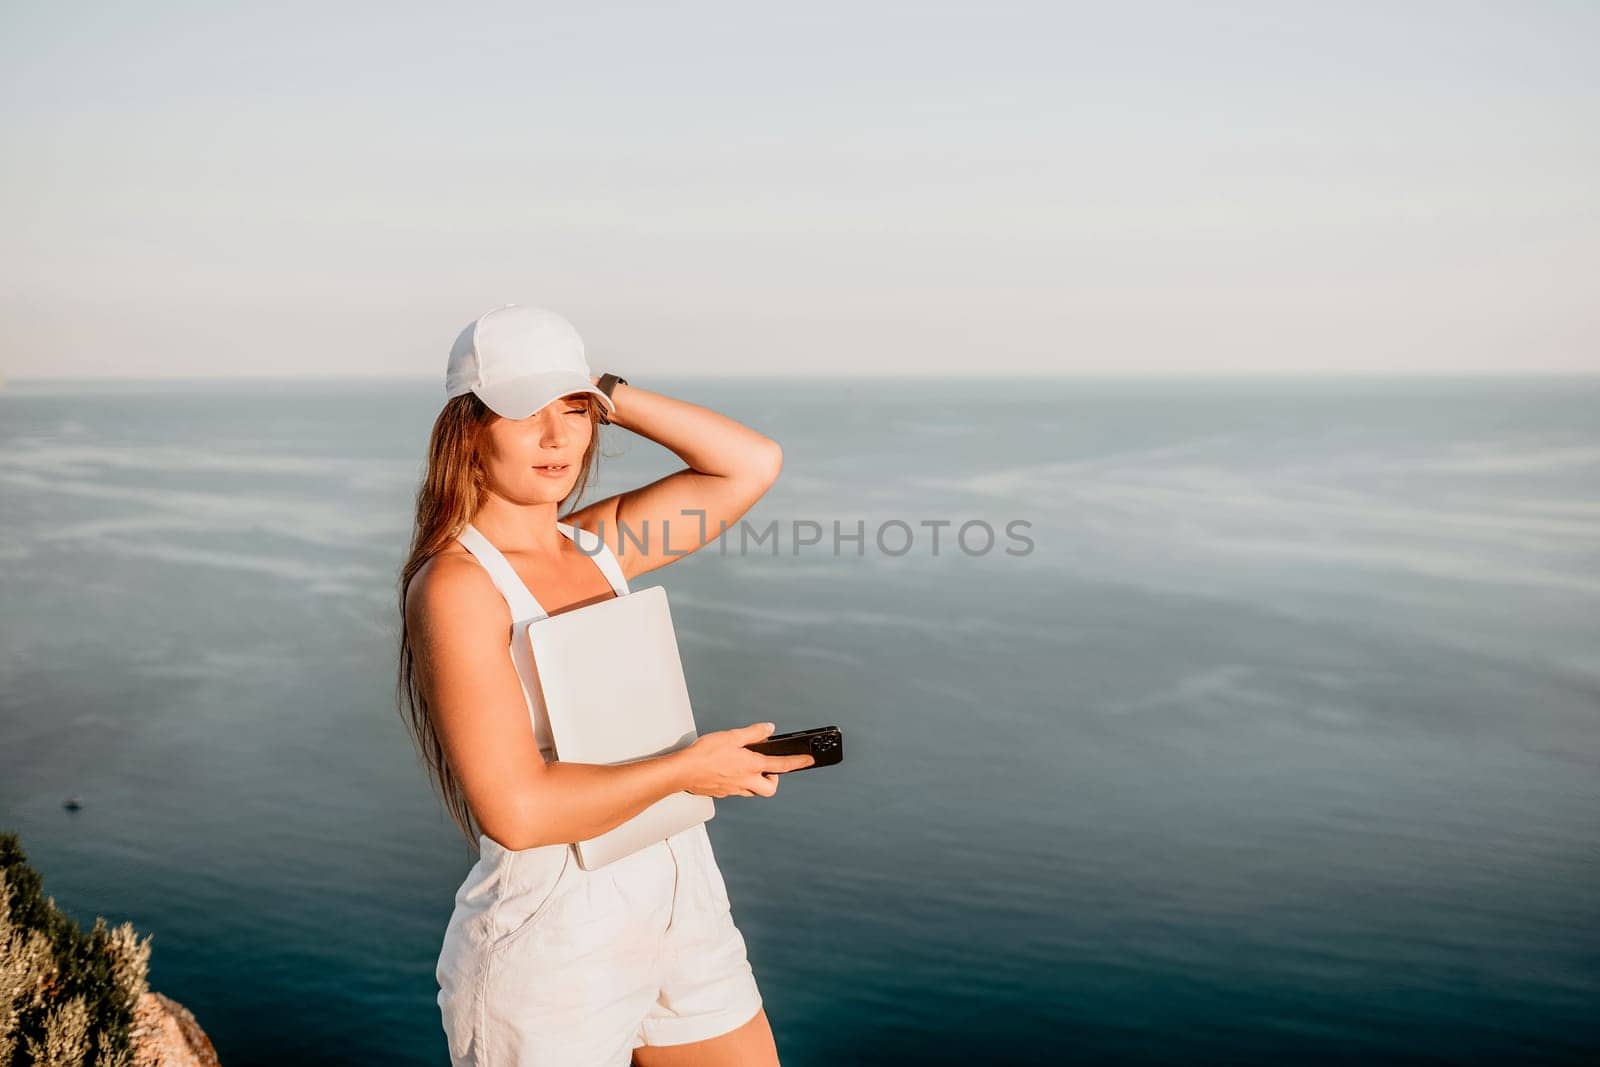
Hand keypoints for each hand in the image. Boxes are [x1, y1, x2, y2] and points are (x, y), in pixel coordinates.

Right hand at [675, 722, 816, 797]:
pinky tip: (729, 772)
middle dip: (773, 780)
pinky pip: (738, 790)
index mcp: (751, 765)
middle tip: (767, 768)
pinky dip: (739, 782)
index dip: (798, 762)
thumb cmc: (704, 754)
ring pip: (753, 791)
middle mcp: (746, 781)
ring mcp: (734, 790)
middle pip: (770, 788)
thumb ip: (753, 733)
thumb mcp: (732, 736)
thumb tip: (769, 729)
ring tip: (746, 767)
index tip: (810, 760)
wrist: (682, 772)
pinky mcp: (723, 793)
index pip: (782, 765)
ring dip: (756, 781)